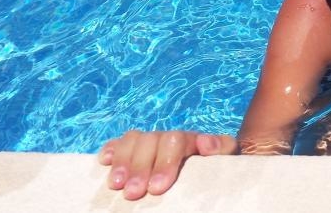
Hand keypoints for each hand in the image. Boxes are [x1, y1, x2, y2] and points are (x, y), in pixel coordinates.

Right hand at [98, 130, 237, 199]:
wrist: (213, 166)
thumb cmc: (218, 166)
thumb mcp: (227, 157)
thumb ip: (221, 147)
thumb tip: (205, 144)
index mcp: (191, 139)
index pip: (175, 142)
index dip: (164, 163)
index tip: (158, 188)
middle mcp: (168, 137)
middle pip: (150, 141)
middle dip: (140, 168)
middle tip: (133, 193)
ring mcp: (151, 141)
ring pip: (133, 140)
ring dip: (122, 161)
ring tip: (115, 185)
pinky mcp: (136, 148)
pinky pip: (120, 142)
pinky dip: (110, 149)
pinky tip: (102, 162)